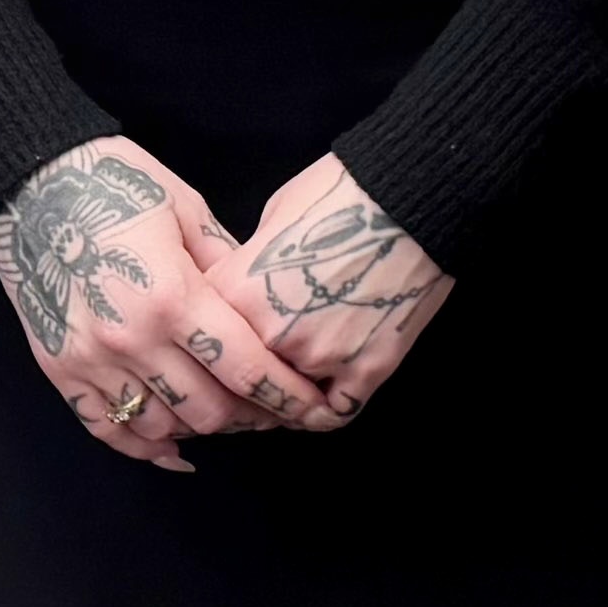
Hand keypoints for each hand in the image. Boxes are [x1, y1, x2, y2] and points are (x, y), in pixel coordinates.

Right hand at [0, 139, 335, 470]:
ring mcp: (91, 360)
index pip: (247, 369)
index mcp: (173, 295)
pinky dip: (143, 446)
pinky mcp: (59, 368)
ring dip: (200, 429)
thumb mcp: (186, 210)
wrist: (30, 180)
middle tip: (274, 409)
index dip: (289, 397)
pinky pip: (106, 428)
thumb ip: (226, 266)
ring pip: (162, 427)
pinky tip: (172, 446)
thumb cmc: (113, 182)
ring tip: (226, 415)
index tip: (316, 408)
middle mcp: (132, 338)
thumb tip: (258, 305)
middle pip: (209, 411)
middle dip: (251, 417)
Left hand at [205, 154, 451, 422]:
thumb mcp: (271, 220)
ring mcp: (320, 356)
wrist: (406, 195)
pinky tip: (321, 399)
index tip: (213, 356)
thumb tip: (243, 294)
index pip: (201, 343)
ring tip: (284, 390)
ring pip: (284, 406)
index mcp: (236, 291)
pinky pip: (334, 413)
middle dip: (236, 391)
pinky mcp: (366, 368)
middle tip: (243, 388)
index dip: (207, 352)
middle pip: (236, 386)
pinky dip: (324, 411)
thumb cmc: (337, 193)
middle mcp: (270, 332)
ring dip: (281, 401)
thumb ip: (247, 270)